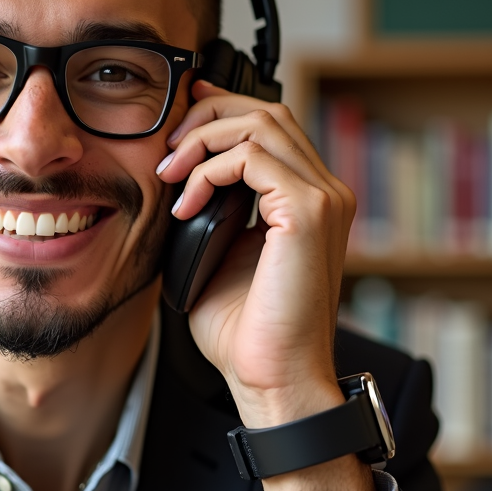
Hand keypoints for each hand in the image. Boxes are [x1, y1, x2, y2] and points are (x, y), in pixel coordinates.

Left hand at [156, 81, 374, 490]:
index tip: (178, 122)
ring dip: (203, 139)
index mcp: (306, 201)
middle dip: (208, 115)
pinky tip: (185, 205)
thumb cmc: (244, 332)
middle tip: (167, 146)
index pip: (271, 127)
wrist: (271, 378)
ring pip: (261, 124)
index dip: (222, 112)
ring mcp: (322, 199)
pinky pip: (252, 158)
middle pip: (268, 112)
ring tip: (169, 173)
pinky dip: (209, 171)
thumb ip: (210, 213)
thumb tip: (177, 184)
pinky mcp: (308, 213)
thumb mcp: (217, 256)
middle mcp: (324, 192)